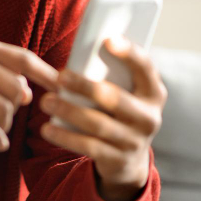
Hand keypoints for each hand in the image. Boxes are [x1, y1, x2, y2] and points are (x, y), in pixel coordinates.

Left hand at [37, 37, 165, 198]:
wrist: (129, 161)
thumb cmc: (120, 113)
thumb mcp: (127, 95)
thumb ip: (113, 77)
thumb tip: (82, 51)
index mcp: (154, 94)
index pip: (146, 68)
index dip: (130, 54)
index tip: (107, 40)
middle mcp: (149, 118)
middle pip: (115, 99)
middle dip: (85, 86)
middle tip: (60, 76)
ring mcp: (135, 142)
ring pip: (98, 124)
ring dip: (69, 111)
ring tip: (46, 101)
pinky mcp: (118, 161)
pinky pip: (89, 147)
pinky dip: (65, 137)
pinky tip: (47, 128)